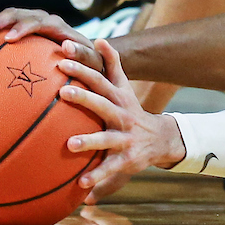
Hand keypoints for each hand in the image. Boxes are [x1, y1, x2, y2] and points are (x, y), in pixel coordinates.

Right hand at [0, 7, 104, 71]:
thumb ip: (83, 54)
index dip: (23, 28)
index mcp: (56, 25)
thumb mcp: (92, 61)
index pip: (38, 22)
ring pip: (1, 17)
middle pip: (15, 14)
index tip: (9, 39)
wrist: (83, 55)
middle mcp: (40, 18)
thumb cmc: (89, 62)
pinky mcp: (16, 28)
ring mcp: (26, 21)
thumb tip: (67, 48)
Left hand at [58, 40, 186, 204]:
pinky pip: (110, 169)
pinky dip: (97, 177)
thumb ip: (114, 64)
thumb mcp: (125, 88)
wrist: (162, 139)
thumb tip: (101, 38)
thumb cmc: (132, 110)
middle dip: (84, 98)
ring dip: (89, 141)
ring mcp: (125, 138)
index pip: (99, 79)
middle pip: (103, 104)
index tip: (63, 59)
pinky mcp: (126, 160)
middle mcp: (122, 115)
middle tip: (63, 92)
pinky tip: (81, 185)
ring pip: (106, 139)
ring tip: (70, 144)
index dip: (83, 68)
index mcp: (119, 98)